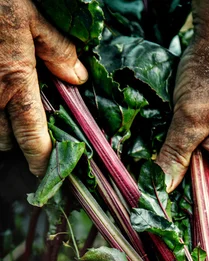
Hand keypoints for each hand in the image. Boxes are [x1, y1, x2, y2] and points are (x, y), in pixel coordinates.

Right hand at [0, 0, 87, 175]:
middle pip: (4, 141)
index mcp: (14, 82)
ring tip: (9, 113)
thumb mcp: (34, 16)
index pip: (32, 137)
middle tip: (29, 128)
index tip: (48, 173)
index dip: (41, 161)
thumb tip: (78, 79)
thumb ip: (57, 50)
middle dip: (17, 141)